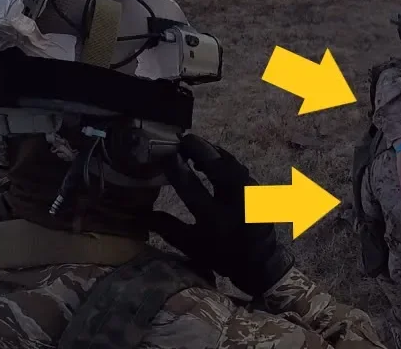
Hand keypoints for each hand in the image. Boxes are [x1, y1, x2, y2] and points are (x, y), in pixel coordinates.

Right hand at [150, 134, 293, 297]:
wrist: (260, 262)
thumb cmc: (220, 256)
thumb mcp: (191, 246)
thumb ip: (167, 228)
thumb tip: (140, 213)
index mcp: (214, 220)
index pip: (192, 189)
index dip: (178, 170)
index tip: (166, 154)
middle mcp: (235, 204)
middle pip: (218, 168)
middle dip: (200, 149)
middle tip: (182, 139)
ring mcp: (251, 194)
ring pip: (232, 164)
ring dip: (213, 152)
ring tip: (194, 144)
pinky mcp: (259, 190)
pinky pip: (239, 169)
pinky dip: (225, 160)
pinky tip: (213, 155)